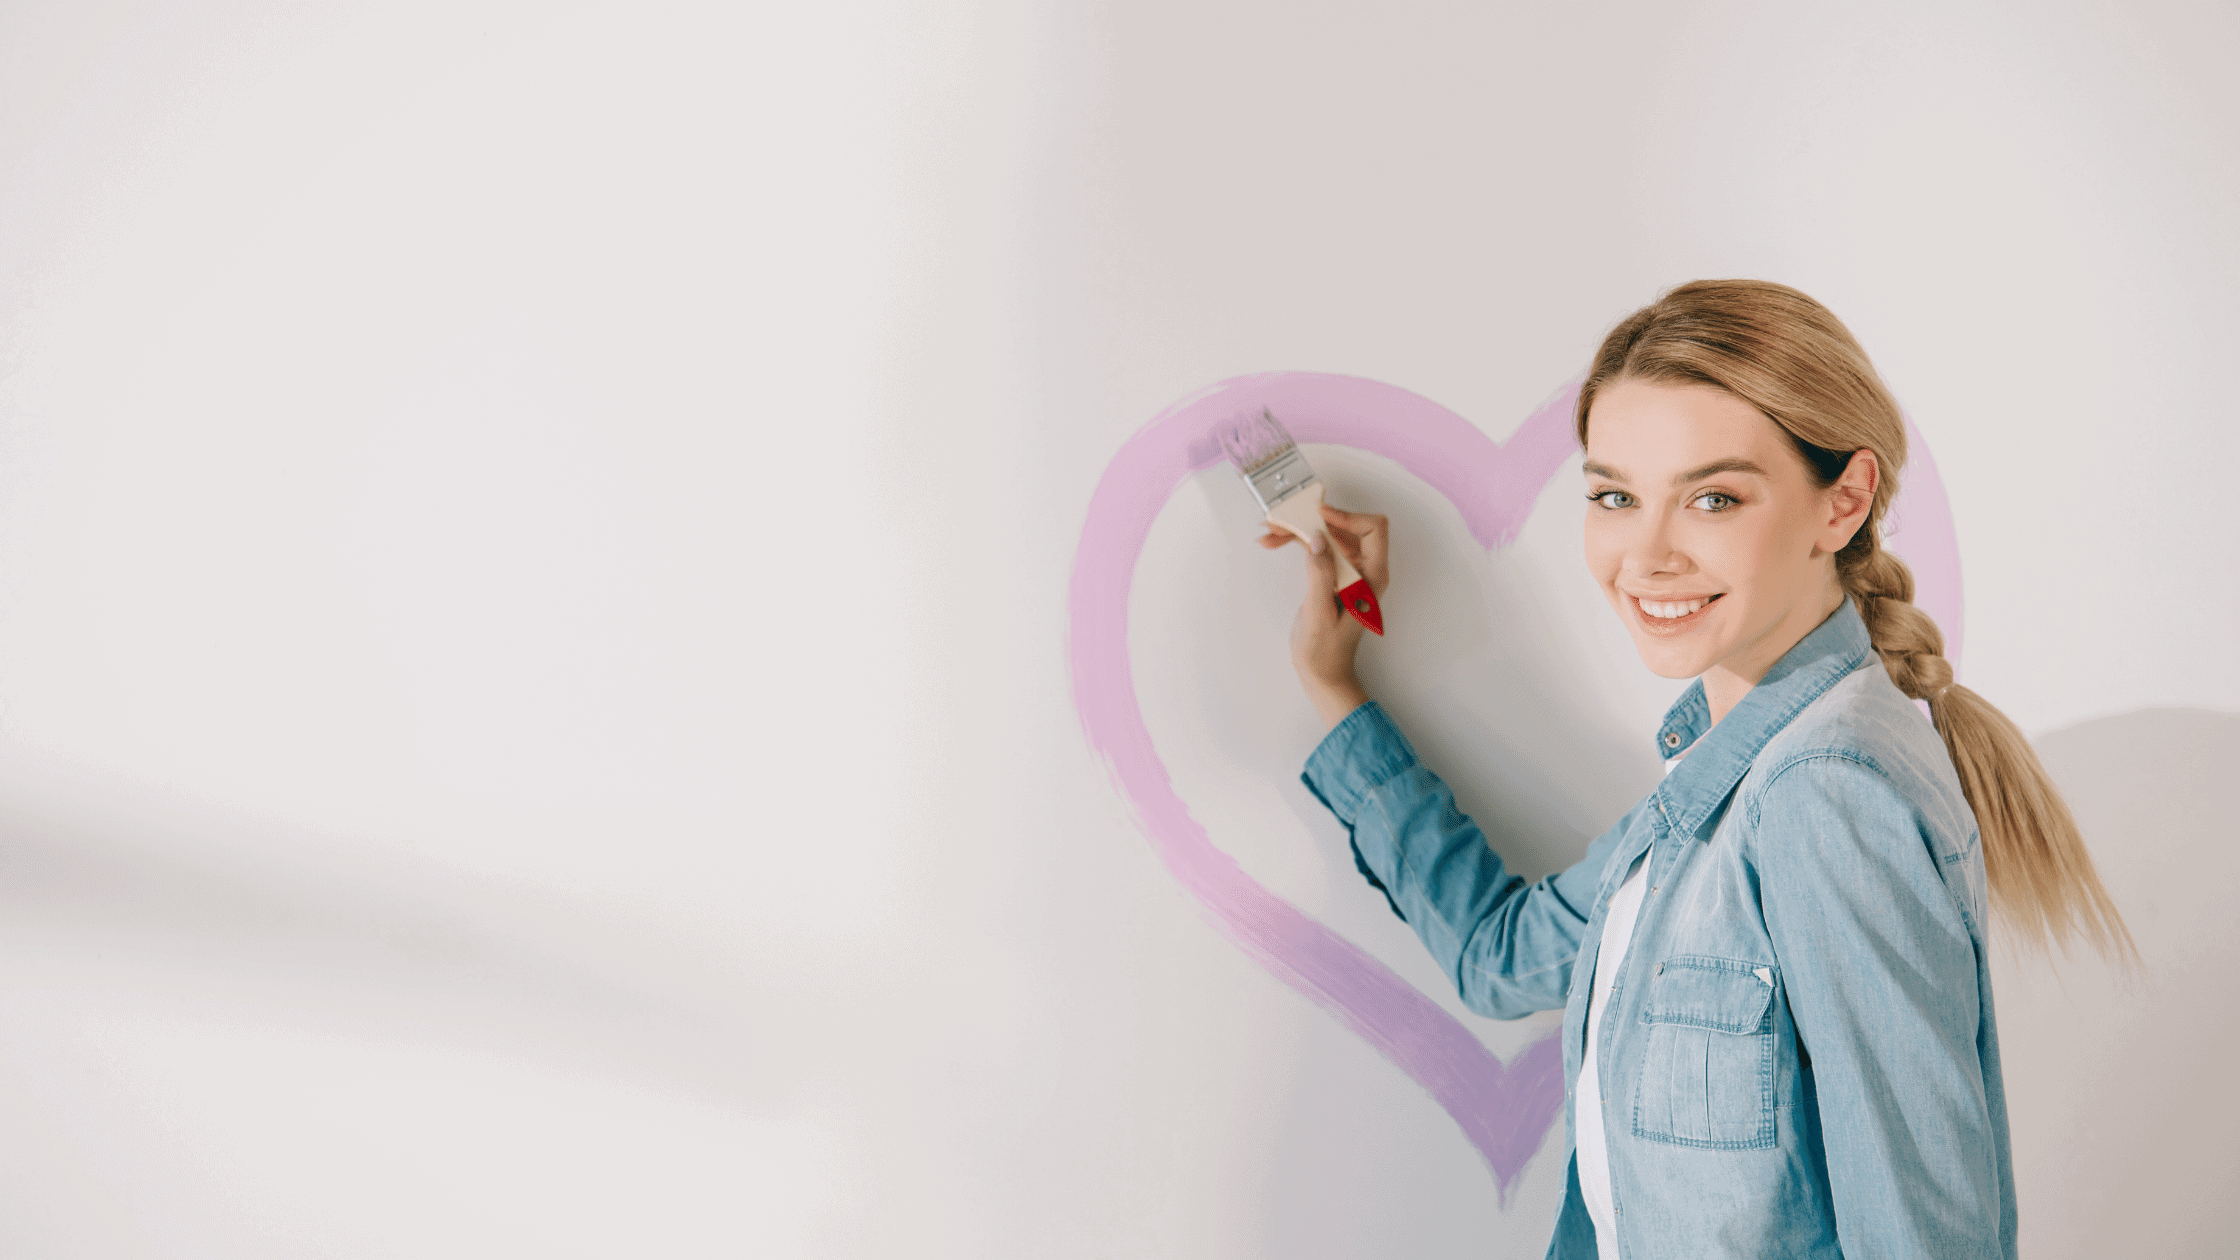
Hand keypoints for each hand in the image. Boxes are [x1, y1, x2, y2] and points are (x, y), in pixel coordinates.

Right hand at [1259, 502, 1388, 729]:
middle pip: (1345, 528)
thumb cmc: (1326, 651)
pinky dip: (1299, 543)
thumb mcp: (1320, 613)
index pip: (1373, 529)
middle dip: (1314, 521)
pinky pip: (1319, 549)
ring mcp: (1349, 572)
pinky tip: (1276, 543)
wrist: (1323, 674)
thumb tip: (1318, 540)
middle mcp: (1364, 570)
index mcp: (1371, 578)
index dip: (1347, 517)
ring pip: (1329, 536)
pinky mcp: (1333, 575)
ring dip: (1301, 530)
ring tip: (1271, 533)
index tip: (1318, 516)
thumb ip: (1320, 574)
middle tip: (1281, 523)